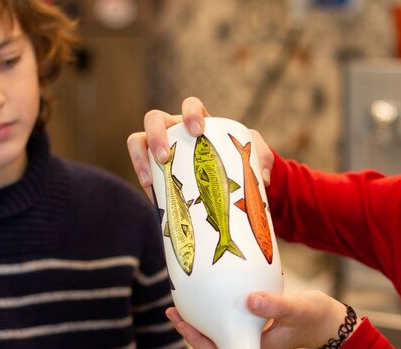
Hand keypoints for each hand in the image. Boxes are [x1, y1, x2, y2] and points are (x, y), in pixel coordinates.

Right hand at [126, 96, 274, 200]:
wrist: (232, 181)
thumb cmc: (241, 160)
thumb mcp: (255, 155)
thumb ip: (262, 160)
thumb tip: (262, 179)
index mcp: (199, 120)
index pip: (190, 105)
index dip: (190, 113)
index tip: (198, 131)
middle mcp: (174, 128)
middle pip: (154, 119)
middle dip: (157, 135)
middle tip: (166, 157)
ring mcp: (159, 146)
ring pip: (137, 140)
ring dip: (140, 155)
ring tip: (150, 176)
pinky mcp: (153, 168)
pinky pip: (140, 167)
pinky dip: (142, 178)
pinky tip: (150, 193)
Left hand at [166, 290, 357, 348]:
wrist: (330, 320)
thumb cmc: (315, 318)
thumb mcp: (296, 309)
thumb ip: (275, 305)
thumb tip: (251, 300)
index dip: (197, 341)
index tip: (182, 323)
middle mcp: (249, 344)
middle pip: (212, 342)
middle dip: (191, 328)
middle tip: (173, 309)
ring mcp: (251, 334)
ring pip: (219, 330)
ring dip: (201, 318)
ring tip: (183, 301)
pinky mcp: (254, 321)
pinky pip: (229, 318)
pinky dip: (216, 308)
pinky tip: (209, 293)